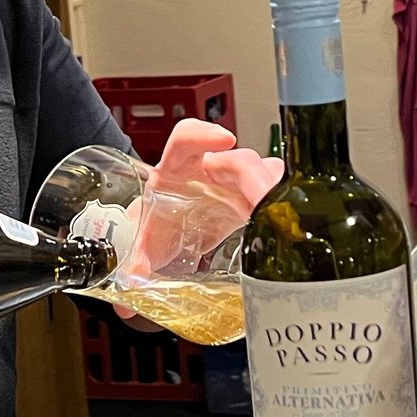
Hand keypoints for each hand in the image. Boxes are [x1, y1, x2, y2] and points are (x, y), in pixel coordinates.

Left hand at [119, 119, 281, 292]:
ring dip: (269, 190)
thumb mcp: (145, 240)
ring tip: (277, 208)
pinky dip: (278, 200)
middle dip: (254, 176)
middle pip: (236, 159)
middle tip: (264, 197)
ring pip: (257, 175)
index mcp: (176, 169)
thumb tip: (131, 282)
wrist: (166, 229)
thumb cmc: (156, 221)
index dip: (204, 134)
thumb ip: (137, 259)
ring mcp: (231, 184)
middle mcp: (207, 171)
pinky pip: (268, 193)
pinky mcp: (248, 200)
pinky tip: (285, 210)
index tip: (224, 139)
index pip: (187, 138)